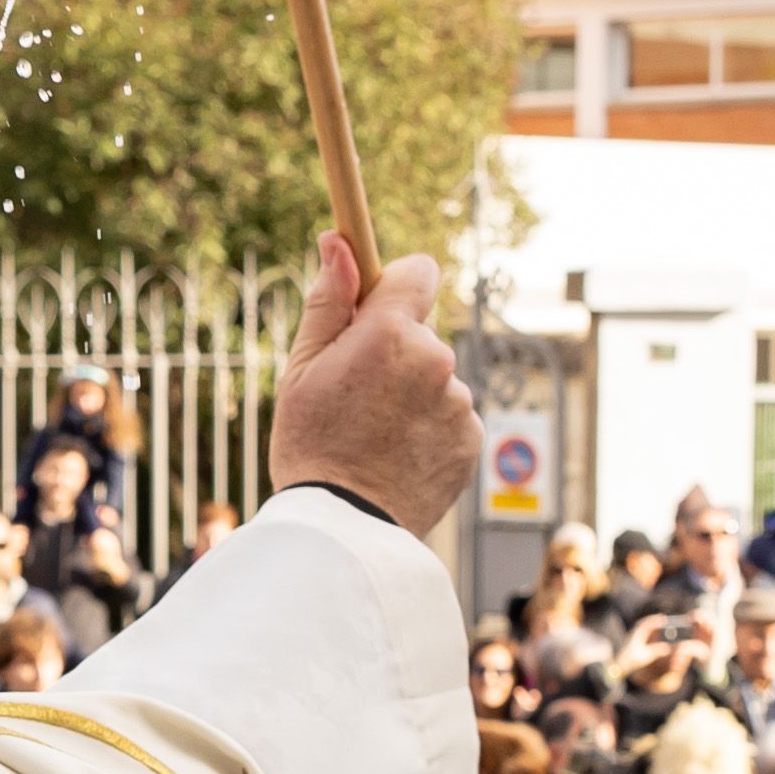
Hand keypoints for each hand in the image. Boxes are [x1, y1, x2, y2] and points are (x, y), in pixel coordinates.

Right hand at [264, 238, 475, 540]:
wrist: (344, 531)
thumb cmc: (311, 446)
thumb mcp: (301, 368)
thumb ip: (329, 302)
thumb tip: (339, 242)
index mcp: (390, 334)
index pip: (418, 271)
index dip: (396, 285)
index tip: (377, 303)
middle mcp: (435, 360)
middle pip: (421, 334)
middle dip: (395, 352)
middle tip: (356, 396)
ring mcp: (458, 402)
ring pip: (436, 378)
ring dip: (413, 394)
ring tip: (375, 435)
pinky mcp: (473, 438)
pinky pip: (451, 416)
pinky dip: (430, 428)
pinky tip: (398, 455)